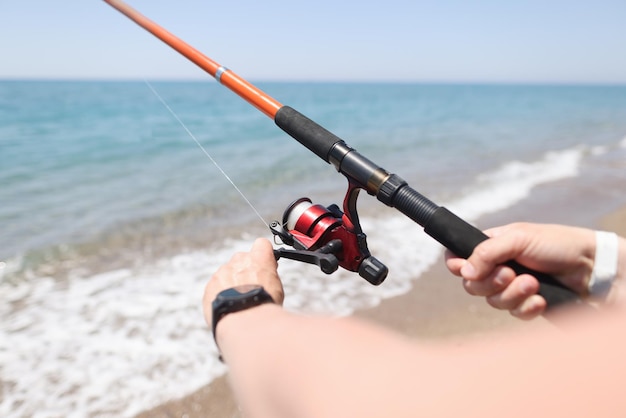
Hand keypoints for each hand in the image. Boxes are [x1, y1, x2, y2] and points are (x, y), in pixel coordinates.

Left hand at [203, 238, 284, 325]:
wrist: (244, 318)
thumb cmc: (263, 304)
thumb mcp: (277, 287)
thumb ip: (268, 275)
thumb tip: (265, 275)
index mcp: (258, 258)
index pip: (262, 244)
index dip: (263, 254)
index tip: (263, 264)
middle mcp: (239, 260)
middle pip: (242, 260)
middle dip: (245, 271)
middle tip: (250, 289)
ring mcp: (222, 272)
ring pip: (227, 274)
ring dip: (231, 284)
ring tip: (239, 302)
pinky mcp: (210, 285)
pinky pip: (216, 288)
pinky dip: (221, 295)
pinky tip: (228, 307)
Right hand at [445, 223, 595, 318]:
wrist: (591, 268)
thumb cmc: (556, 245)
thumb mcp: (518, 238)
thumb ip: (486, 252)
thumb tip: (462, 271)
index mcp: (491, 246)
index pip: (458, 257)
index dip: (456, 265)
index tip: (463, 269)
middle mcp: (497, 267)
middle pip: (472, 284)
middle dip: (491, 282)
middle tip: (511, 273)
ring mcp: (511, 288)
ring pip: (493, 301)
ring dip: (513, 294)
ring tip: (534, 283)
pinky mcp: (526, 305)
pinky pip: (514, 313)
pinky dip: (527, 307)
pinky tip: (540, 299)